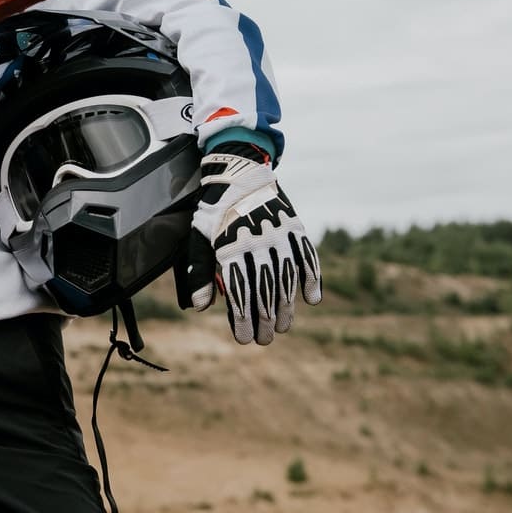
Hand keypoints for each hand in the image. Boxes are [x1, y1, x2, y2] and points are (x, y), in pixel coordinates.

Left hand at [177, 146, 322, 344]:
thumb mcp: (199, 237)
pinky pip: (308, 258)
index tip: (245, 338)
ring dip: (286, 307)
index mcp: (231, 247)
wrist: (239, 173)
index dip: (243, 318)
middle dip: (265, 320)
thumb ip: (199, 272)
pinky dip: (312, 279)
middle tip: (264, 339)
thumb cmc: (215, 209)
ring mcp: (279, 236)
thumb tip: (199, 308)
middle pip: (265, 291)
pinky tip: (312, 299)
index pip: (240, 292)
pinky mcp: (295, 229)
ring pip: (286, 279)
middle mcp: (258, 243)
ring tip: (283, 326)